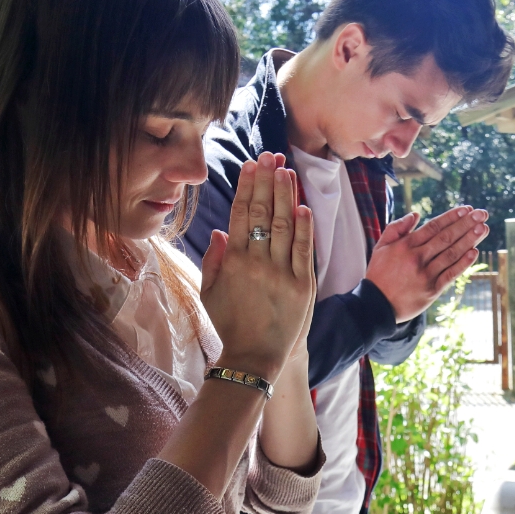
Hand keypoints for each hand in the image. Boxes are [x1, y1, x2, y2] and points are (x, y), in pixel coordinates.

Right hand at [200, 152, 314, 381]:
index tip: (251, 165)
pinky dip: (304, 226)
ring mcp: (281, 273)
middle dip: (266, 181)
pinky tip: (303, 206)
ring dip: (285, 195)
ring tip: (286, 170)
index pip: (240, 215)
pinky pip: (303, 249)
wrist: (255, 357)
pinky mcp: (302, 285)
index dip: (246, 187)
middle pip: (261, 213)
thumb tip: (220, 230)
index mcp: (232, 262)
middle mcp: (256, 264)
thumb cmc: (230, 324)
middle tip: (269, 156)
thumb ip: (213, 259)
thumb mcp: (210, 293)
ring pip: (283, 226)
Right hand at [365, 206, 488, 321]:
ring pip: (451, 254)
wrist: (376, 306)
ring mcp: (426, 275)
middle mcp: (417, 258)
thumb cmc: (379, 274)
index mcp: (405, 246)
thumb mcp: (380, 247)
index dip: (452, 217)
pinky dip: (463, 263)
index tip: (466, 209)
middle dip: (466, 224)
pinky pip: (450, 274)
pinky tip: (474, 252)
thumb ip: (396, 228)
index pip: (434, 226)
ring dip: (469, 240)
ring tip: (483, 228)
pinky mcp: (432, 291)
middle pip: (446, 237)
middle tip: (482, 214)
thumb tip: (416, 214)